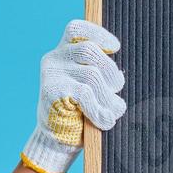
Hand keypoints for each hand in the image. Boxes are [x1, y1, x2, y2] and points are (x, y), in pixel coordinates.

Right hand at [20, 19, 125, 172]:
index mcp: (63, 53)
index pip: (77, 29)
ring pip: (91, 74)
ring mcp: (51, 74)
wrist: (56, 143)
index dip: (98, 34)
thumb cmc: (79, 115)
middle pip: (89, 50)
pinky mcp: (52, 91)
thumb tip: (121, 75)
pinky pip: (85, 94)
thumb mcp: (92, 90)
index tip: (116, 48)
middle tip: (117, 90)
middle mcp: (54, 59)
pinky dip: (99, 110)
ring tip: (113, 113)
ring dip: (108, 97)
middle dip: (110, 71)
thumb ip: (101, 75)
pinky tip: (105, 121)